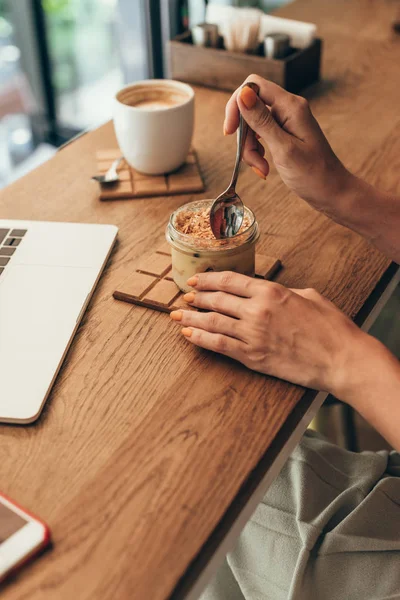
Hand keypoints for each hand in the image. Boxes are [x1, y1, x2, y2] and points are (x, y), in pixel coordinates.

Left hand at [170, 271, 370, 396]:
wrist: (341, 359)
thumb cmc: (330, 327)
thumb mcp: (308, 296)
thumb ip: (283, 292)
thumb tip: (269, 293)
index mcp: (271, 292)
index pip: (230, 281)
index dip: (208, 280)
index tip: (195, 281)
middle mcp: (257, 311)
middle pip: (217, 300)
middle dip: (197, 298)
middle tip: (185, 298)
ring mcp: (252, 335)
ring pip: (212, 323)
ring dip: (191, 318)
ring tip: (176, 316)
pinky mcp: (252, 357)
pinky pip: (219, 346)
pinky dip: (200, 340)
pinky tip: (188, 336)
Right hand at [224, 74, 355, 217]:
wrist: (331, 191)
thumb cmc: (313, 174)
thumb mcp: (283, 148)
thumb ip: (261, 121)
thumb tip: (243, 94)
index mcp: (291, 106)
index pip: (253, 85)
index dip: (236, 104)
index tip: (230, 132)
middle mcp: (288, 108)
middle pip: (250, 107)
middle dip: (244, 135)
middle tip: (251, 159)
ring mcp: (286, 120)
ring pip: (252, 124)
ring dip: (249, 148)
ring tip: (261, 168)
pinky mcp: (284, 133)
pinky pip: (260, 135)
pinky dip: (256, 152)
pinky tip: (264, 167)